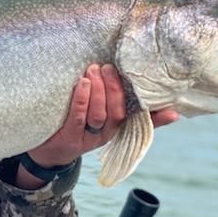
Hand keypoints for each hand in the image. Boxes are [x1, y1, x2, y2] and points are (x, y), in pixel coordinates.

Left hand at [16, 64, 178, 187]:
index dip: (157, 116)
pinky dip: (82, 98)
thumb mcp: (96, 112)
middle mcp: (105, 134)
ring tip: (93, 70)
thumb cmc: (75, 121)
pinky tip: (81, 83)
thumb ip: (115, 99)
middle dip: (114, 87)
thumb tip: (148, 93)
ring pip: (100, 114)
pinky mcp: (69, 138)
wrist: (46, 149)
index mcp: (116, 127)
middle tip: (107, 67)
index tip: (171, 108)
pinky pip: (79, 116)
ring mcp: (87, 138)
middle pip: (118, 112)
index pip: (140, 121)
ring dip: (98, 90)